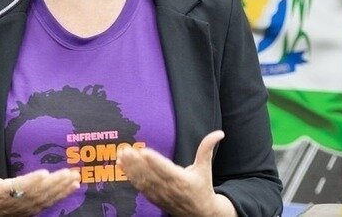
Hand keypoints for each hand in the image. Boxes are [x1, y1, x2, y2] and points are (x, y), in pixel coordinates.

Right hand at [0, 137, 79, 216]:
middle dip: (56, 183)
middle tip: (70, 173)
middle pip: (39, 192)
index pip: (20, 186)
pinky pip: (50, 203)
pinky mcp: (32, 210)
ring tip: (75, 179)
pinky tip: (73, 188)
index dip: (32, 181)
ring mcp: (27, 207)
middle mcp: (18, 201)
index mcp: (4, 191)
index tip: (44, 173)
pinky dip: (62, 195)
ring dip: (62, 189)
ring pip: (47, 198)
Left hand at [116, 130, 235, 216]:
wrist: (199, 213)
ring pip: (142, 180)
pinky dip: (129, 176)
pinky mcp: (153, 197)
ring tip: (121, 155)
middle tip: (126, 150)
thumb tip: (219, 133)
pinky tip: (121, 165)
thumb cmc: (202, 188)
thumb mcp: (205, 168)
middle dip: (137, 162)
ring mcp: (159, 194)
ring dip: (130, 168)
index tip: (144, 151)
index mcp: (182, 180)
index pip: (166, 169)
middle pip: (150, 174)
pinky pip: (139, 187)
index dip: (155, 161)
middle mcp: (169, 188)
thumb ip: (207, 149)